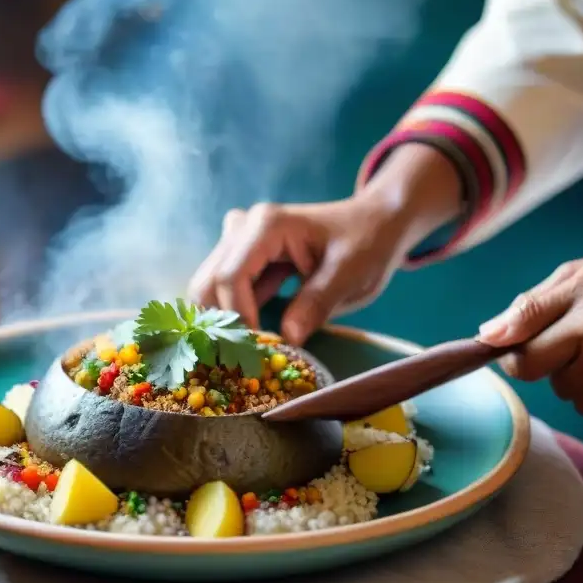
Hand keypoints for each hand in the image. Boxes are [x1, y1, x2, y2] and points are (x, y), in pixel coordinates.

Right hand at [187, 143, 461, 344]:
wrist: (375, 224)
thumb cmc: (367, 243)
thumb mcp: (350, 275)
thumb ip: (317, 303)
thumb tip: (286, 338)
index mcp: (267, 225)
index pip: (230, 277)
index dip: (238, 318)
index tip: (258, 351)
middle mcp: (243, 228)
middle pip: (208, 283)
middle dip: (220, 323)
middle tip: (242, 358)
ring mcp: (240, 243)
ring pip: (209, 289)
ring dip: (223, 322)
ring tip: (246, 353)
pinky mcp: (245, 260)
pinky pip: (225, 292)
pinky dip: (234, 317)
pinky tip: (252, 339)